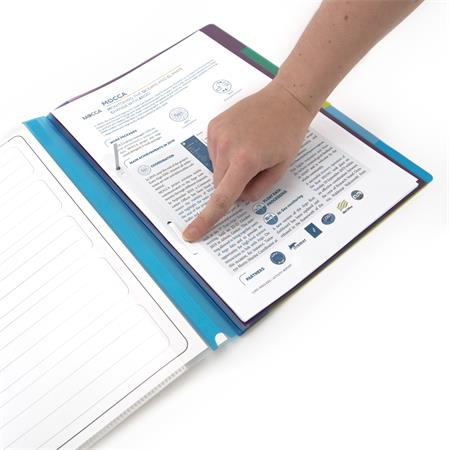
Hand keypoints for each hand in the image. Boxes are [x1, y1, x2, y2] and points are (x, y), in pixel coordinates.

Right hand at [182, 78, 315, 241]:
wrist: (284, 100)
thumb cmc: (287, 135)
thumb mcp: (280, 169)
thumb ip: (257, 190)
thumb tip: (237, 197)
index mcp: (246, 160)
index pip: (222, 197)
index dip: (206, 219)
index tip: (191, 233)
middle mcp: (227, 146)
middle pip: (219, 184)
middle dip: (233, 184)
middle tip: (255, 167)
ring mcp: (217, 134)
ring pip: (216, 169)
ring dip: (230, 167)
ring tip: (250, 148)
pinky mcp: (213, 126)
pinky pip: (214, 153)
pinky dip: (225, 154)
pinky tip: (242, 140)